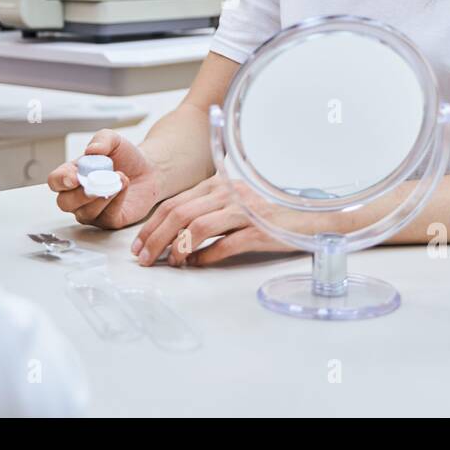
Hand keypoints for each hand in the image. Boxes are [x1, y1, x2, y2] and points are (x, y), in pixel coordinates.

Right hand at [48, 130, 162, 228]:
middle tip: (95, 182)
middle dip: (79, 195)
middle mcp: (77, 197)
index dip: (61, 181)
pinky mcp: (110, 221)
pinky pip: (107, 218)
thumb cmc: (125, 156)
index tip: (73, 177)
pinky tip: (123, 186)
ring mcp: (92, 211)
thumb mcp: (113, 140)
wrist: (148, 169)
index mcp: (71, 175)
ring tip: (119, 177)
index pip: (55, 182)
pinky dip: (115, 202)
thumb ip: (102, 140)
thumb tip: (91, 150)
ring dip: (102, 196)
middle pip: (65, 203)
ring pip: (86, 213)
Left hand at [130, 175, 296, 266]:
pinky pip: (224, 244)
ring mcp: (244, 211)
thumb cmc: (270, 211)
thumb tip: (177, 233)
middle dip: (155, 238)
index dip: (152, 225)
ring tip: (168, 263)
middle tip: (144, 258)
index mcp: (219, 184)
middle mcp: (229, 194)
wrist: (310, 216)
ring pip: (196, 227)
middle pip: (180, 214)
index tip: (139, 244)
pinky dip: (205, 256)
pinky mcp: (258, 231)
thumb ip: (209, 207)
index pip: (175, 203)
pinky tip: (196, 265)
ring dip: (176, 249)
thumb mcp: (235, 201)